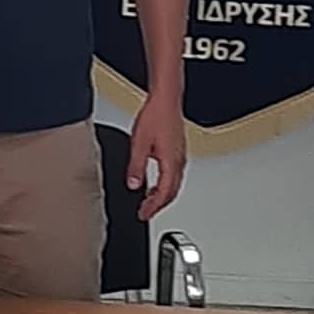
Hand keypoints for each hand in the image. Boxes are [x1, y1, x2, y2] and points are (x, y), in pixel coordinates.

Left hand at [128, 93, 186, 220]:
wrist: (166, 99)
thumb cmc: (155, 116)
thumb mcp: (139, 144)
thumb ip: (136, 167)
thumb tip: (134, 185)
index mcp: (171, 162)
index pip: (164, 194)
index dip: (153, 208)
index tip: (143, 215)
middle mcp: (179, 161)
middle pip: (171, 192)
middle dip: (158, 205)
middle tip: (145, 212)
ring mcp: (180, 155)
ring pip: (174, 183)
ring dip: (162, 195)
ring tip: (147, 202)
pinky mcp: (177, 150)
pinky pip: (173, 174)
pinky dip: (164, 184)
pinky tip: (154, 183)